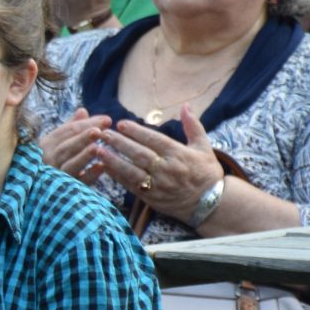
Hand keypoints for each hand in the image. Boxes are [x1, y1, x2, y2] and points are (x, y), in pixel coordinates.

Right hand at [37, 108, 112, 184]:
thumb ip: (70, 127)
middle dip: (84, 138)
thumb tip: (82, 111)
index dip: (87, 124)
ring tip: (98, 147)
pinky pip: (77, 182)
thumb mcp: (57, 142)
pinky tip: (101, 167)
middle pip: (66, 146)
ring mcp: (54, 175)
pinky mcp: (63, 190)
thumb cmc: (52, 160)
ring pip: (69, 164)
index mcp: (46, 145)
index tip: (107, 119)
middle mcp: (47, 160)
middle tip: (100, 131)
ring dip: (84, 156)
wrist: (38, 190)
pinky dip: (89, 175)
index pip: (67, 131)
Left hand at [94, 107, 225, 222]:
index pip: (154, 140)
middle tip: (103, 133)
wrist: (211, 204)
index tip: (121, 123)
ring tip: (98, 150)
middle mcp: (167, 170)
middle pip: (139, 154)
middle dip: (120, 143)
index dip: (136, 132)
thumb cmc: (206, 172)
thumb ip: (193, 126)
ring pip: (132, 171)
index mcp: (179, 155)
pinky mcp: (151, 198)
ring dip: (113, 160)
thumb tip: (185, 106)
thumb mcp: (204, 147)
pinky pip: (130, 186)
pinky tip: (103, 167)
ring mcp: (158, 185)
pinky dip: (116, 176)